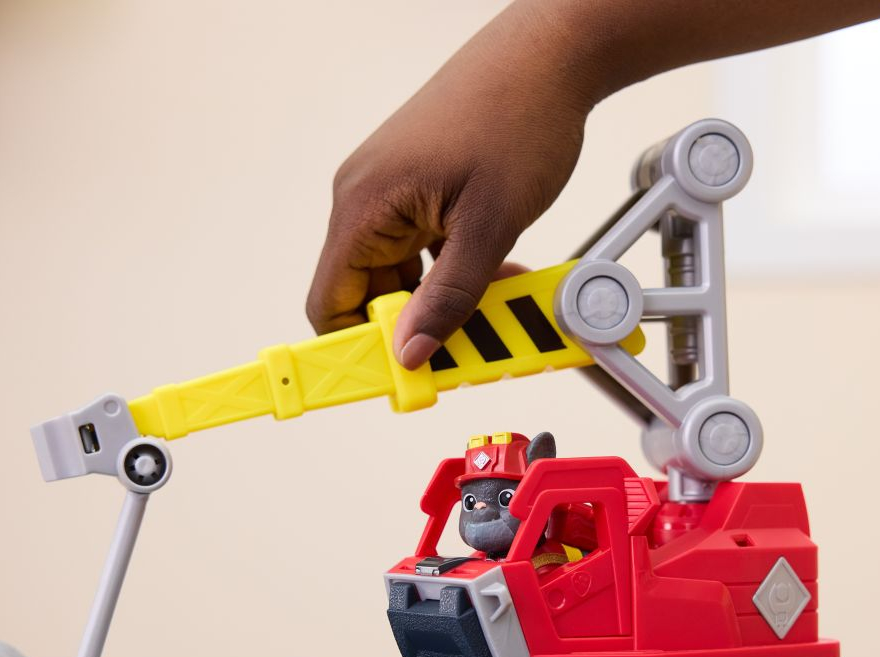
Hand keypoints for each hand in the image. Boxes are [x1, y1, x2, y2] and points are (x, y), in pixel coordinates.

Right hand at [306, 6, 595, 367]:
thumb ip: (448, 298)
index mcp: (364, 205)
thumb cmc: (516, 117)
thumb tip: (410, 352)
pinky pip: (422, 246)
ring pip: (402, 273)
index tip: (398, 378)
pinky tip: (495, 272)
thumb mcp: (489, 225)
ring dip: (442, 298)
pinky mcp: (416, 184)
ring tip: (495, 306)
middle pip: (368, 294)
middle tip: (466, 347)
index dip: (358, 349)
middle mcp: (364, 196)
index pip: (330, 303)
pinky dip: (453, 268)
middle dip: (415, 326)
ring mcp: (390, 189)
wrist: (549, 54)